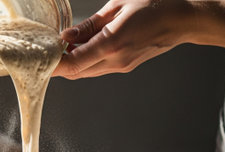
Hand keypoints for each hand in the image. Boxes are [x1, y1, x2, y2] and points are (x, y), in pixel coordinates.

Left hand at [53, 0, 190, 78]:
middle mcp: (115, 61)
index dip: (53, 65)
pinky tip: (80, 48)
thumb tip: (66, 37)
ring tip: (62, 47)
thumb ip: (88, 25)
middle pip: (75, 73)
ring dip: (70, 63)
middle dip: (58, 65)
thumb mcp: (117, 7)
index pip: (73, 64)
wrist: (184, 18)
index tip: (40, 58)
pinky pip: (96, 68)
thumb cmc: (154, 4)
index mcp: (111, 44)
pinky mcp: (125, 66)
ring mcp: (121, 66)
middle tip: (46, 51)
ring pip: (85, 72)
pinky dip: (84, 61)